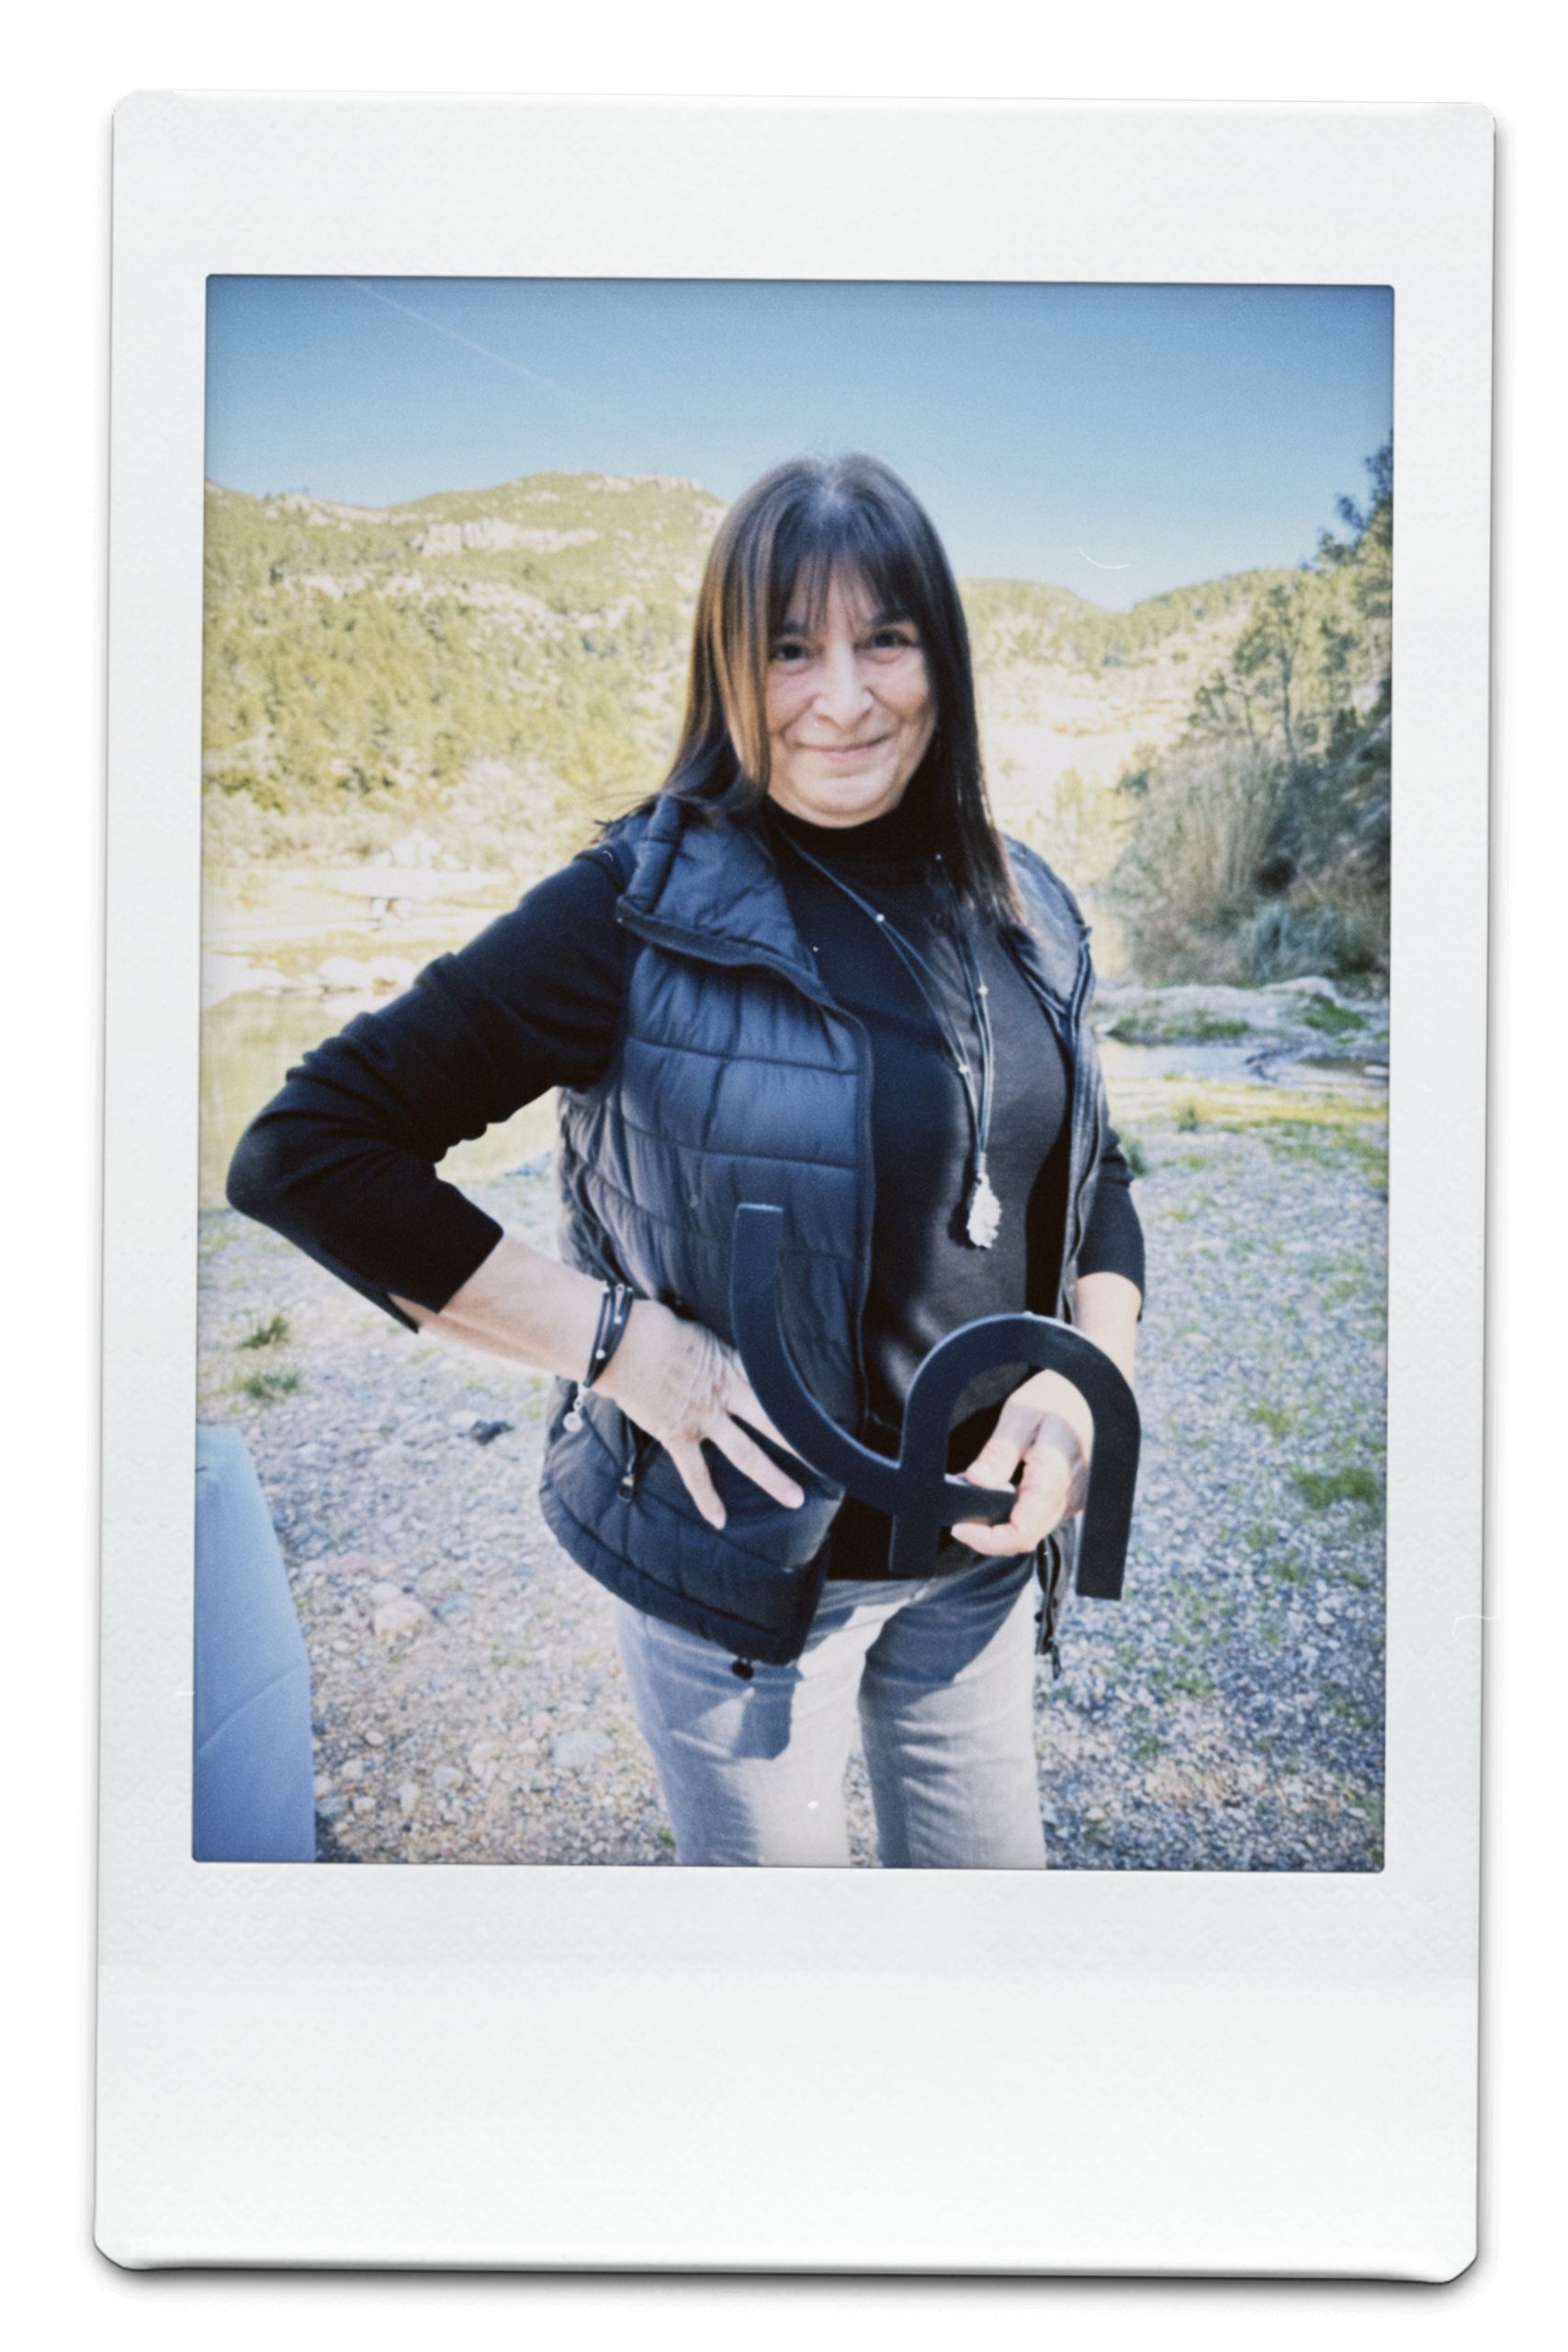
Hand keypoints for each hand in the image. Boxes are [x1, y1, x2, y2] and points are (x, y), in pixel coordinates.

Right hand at [594, 1300, 804, 1529]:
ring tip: (795, 1499)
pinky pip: (695, 1473)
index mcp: (734, 1365)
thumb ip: (716, 1349)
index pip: (776, 1388)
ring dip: (772, 1477)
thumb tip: (717, 1352)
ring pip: (746, 1454)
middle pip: (774, 1423)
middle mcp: (726, 1394)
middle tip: (830, 1462)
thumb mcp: (700, 1331)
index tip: (823, 1416)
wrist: (624, 1343)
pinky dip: (707, 1497)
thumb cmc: (657, 1328)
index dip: (799, 1402)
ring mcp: (704, 1418)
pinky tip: (720, 1520)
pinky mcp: (678, 1435)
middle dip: (803, 1443)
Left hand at [950, 1374, 1090, 1555]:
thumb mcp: (1020, 1415)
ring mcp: (1076, 1499)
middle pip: (1026, 1537)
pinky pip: (1044, 1517)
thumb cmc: (1058, 1396)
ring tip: (978, 1503)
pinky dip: (1019, 1515)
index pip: (1022, 1532)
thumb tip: (974, 1482)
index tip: (960, 1527)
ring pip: (1034, 1530)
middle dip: (990, 1535)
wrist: (1094, 1388)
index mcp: (1055, 1476)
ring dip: (1004, 1526)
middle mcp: (1071, 1496)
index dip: (987, 1539)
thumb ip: (999, 1453)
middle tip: (961, 1517)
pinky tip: (1003, 1496)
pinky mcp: (1075, 1496)